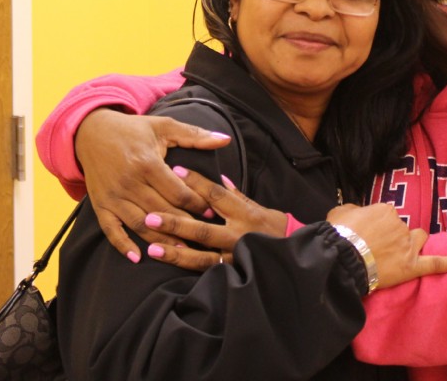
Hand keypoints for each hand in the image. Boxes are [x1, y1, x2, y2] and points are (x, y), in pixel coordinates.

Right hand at [76, 109, 231, 261]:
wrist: (91, 132)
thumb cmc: (132, 130)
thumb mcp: (163, 127)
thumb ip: (195, 135)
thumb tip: (225, 139)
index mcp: (147, 164)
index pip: (178, 193)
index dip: (198, 204)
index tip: (213, 212)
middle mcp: (129, 183)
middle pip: (162, 212)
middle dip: (185, 226)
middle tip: (204, 238)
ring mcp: (113, 196)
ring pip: (141, 225)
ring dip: (161, 240)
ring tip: (182, 251)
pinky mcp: (100, 205)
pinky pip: (111, 230)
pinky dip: (123, 245)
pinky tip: (137, 257)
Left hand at [141, 168, 288, 270]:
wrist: (295, 259)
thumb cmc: (275, 228)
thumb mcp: (259, 207)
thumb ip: (237, 196)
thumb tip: (220, 177)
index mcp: (246, 214)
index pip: (217, 195)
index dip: (196, 183)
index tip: (175, 170)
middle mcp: (239, 236)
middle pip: (203, 230)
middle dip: (175, 224)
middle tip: (151, 218)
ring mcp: (235, 259)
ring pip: (201, 258)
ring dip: (176, 253)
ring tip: (153, 250)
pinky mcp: (234, 275)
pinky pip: (208, 273)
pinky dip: (189, 270)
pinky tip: (172, 266)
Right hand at [326, 204, 446, 290]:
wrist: (342, 259)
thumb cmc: (339, 234)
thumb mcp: (340, 211)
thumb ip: (354, 208)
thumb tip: (358, 211)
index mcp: (386, 211)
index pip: (388, 215)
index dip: (378, 225)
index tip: (368, 233)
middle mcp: (400, 225)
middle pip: (402, 228)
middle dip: (393, 236)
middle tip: (376, 248)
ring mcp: (408, 246)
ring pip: (418, 240)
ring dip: (412, 244)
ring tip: (398, 254)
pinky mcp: (412, 266)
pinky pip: (435, 264)